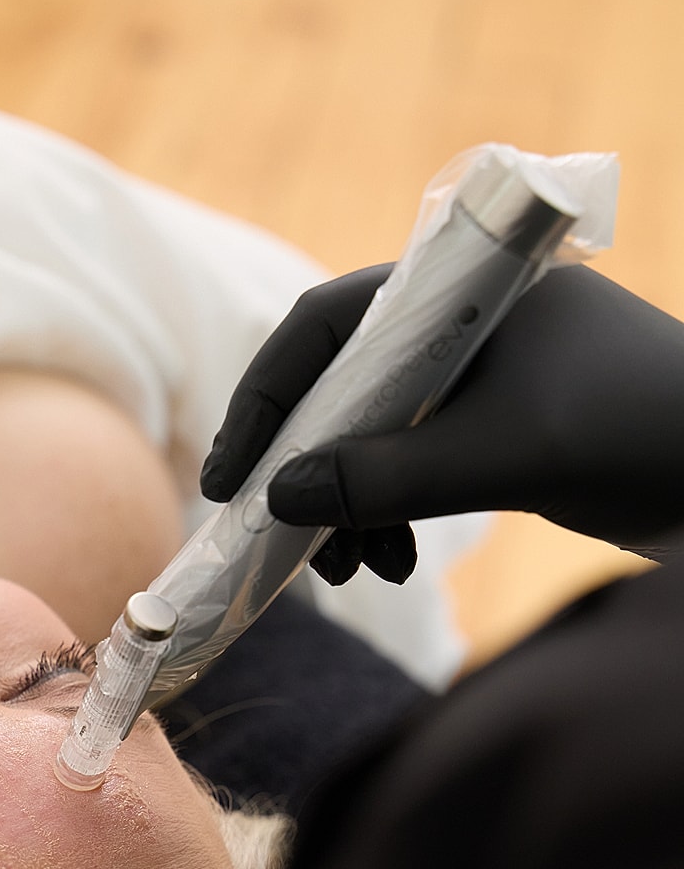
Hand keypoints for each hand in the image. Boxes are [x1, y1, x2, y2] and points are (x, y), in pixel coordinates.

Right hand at [201, 264, 683, 579]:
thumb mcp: (501, 455)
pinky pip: (413, 468)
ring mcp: (476, 380)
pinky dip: (392, 517)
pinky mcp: (495, 429)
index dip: (265, 400)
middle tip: (286, 542)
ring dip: (351, 509)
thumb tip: (279, 498)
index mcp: (456, 295)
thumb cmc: (637, 433)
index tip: (230, 481)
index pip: (325, 328)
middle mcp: (456, 329)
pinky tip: (397, 565)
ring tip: (357, 573)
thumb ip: (387, 475)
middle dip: (308, 474)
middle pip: (340, 390)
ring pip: (373, 439)